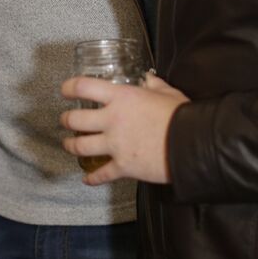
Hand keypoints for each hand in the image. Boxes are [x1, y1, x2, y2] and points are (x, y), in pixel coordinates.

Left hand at [60, 73, 187, 184]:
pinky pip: (101, 175)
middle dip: (65, 120)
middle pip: (74, 120)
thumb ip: (155, 85)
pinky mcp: (123, 166)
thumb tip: (150, 79)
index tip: (65, 90)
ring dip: (70, 146)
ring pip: (80, 147)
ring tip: (68, 145)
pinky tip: (87, 179)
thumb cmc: (182, 115)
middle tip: (64, 120)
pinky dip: (92, 178)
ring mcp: (115, 145)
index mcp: (121, 97)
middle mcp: (112, 120)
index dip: (69, 88)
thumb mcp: (168, 93)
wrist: (193, 144)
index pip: (84, 87)